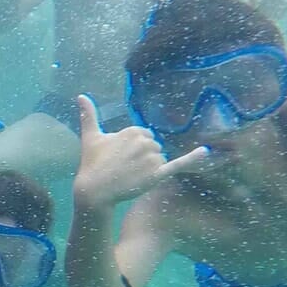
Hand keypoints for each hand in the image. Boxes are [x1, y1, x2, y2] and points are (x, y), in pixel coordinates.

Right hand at [71, 96, 208, 209]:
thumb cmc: (92, 163)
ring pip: (159, 160)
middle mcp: (145, 142)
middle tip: (124, 168)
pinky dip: (193, 158)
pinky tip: (205, 152)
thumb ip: (88, 115)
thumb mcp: (90, 137)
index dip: (134, 149)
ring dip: (149, 168)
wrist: (94, 191)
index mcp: (133, 130)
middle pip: (154, 148)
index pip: (145, 136)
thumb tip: (81, 95)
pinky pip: (179, 163)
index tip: (120, 157)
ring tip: (130, 175)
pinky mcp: (158, 174)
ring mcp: (152, 159)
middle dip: (142, 158)